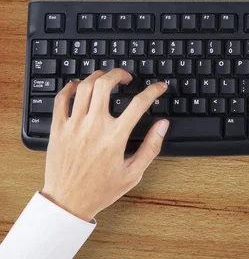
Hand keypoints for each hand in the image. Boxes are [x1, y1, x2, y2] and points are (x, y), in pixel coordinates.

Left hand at [41, 69, 168, 220]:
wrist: (67, 202)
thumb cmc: (100, 190)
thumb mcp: (133, 173)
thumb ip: (151, 147)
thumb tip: (162, 125)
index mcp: (114, 137)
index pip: (139, 103)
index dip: (153, 90)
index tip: (159, 87)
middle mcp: (93, 127)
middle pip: (105, 84)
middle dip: (119, 73)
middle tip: (126, 77)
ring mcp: (73, 126)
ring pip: (83, 87)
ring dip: (97, 76)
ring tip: (105, 79)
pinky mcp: (58, 129)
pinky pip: (61, 99)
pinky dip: (70, 87)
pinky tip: (78, 87)